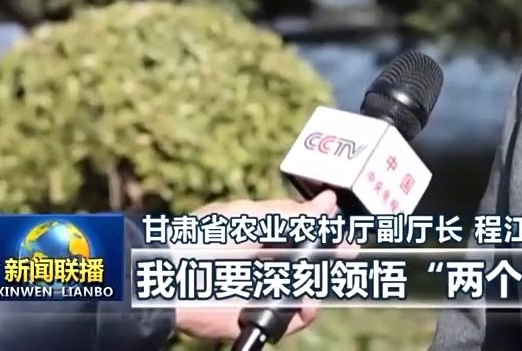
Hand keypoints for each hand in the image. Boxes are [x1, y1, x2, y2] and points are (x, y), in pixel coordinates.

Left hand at [173, 190, 339, 341]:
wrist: (173, 278)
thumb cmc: (205, 240)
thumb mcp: (252, 217)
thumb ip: (292, 214)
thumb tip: (329, 201)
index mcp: (264, 236)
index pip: (305, 235)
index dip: (327, 235)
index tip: (345, 234)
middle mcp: (266, 264)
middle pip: (310, 263)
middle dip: (331, 259)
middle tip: (347, 254)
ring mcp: (263, 292)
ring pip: (305, 291)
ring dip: (319, 284)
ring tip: (322, 278)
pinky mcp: (257, 317)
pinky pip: (291, 319)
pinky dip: (304, 313)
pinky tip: (307, 302)